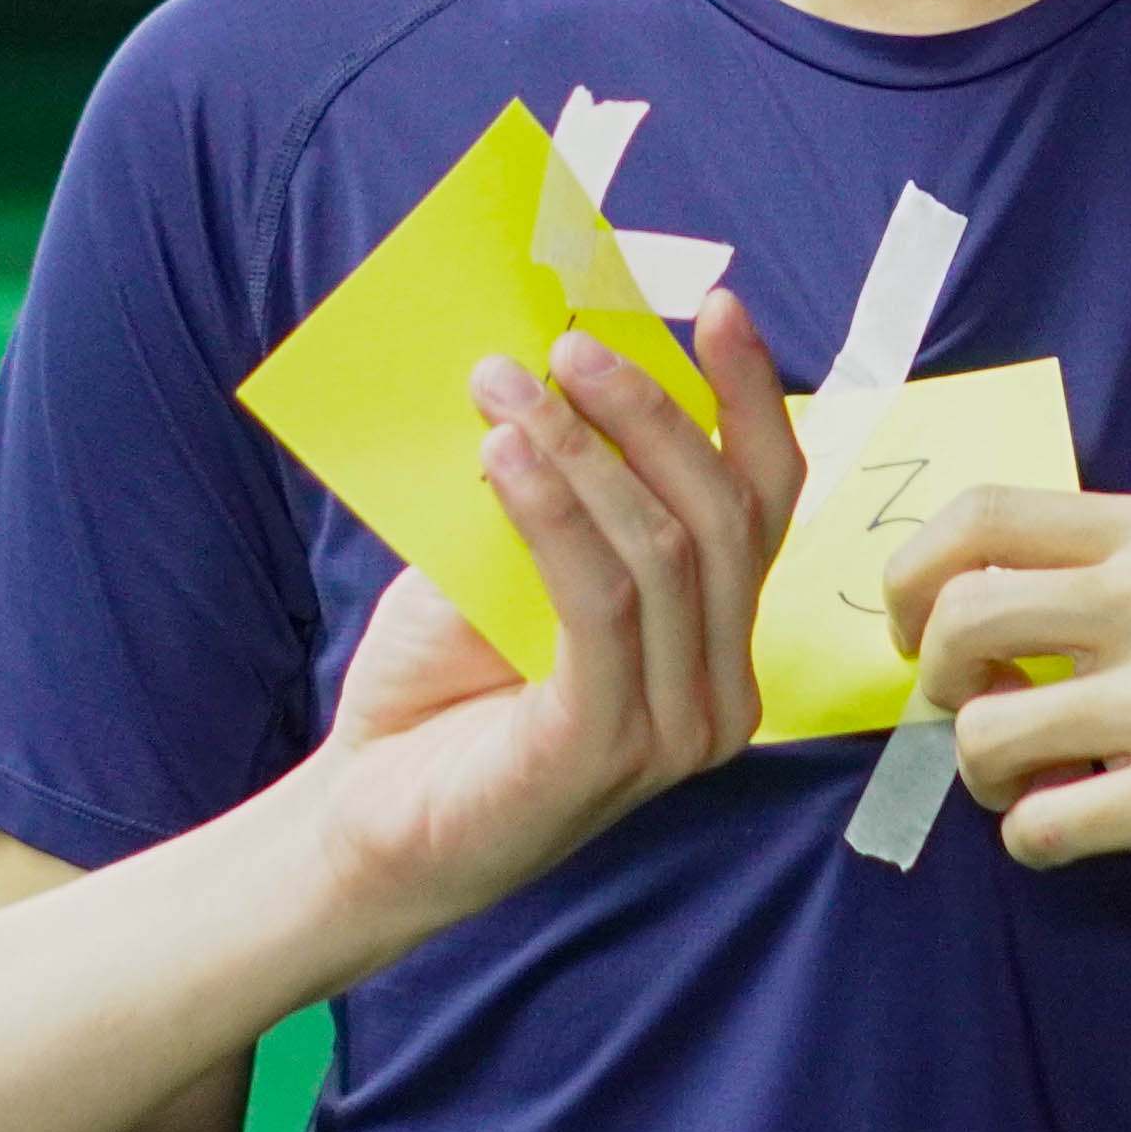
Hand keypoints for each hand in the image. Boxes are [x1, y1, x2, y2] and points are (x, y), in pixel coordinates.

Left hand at [296, 300, 803, 939]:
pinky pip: (600, 605)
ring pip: (662, 551)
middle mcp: (721, 692)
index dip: (750, 399)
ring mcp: (673, 730)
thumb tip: (550, 368)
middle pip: (723, 515)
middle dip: (650, 410)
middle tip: (568, 346)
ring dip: (580, 449)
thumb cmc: (437, 689)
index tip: (715, 307)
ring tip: (502, 385)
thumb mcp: (504, 565)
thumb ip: (552, 492)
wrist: (364, 824)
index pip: (765, 503)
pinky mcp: (604, 749)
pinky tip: (504, 458)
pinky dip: (554, 514)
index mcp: (715, 641)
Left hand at [886, 489, 1130, 891]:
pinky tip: (1066, 830)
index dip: (911, 575)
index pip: (980, 514)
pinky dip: (1031, 839)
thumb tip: (953, 606)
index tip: (916, 629)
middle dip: (935, 680)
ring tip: (1024, 784)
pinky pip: (1043, 824)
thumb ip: (1096, 573)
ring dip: (980, 774)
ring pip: (986, 732)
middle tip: (969, 712)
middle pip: (960, 615)